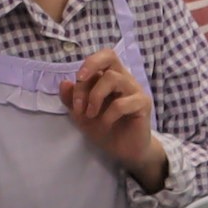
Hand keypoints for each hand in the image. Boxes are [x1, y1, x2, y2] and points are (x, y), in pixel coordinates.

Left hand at [61, 49, 164, 187]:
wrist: (123, 151)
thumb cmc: (104, 128)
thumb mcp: (81, 114)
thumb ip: (71, 99)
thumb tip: (64, 83)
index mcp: (111, 76)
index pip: (103, 56)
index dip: (89, 63)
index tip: (77, 80)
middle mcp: (124, 79)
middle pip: (110, 57)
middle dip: (90, 71)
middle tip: (80, 93)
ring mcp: (135, 90)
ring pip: (113, 78)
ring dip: (95, 97)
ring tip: (90, 115)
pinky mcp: (143, 104)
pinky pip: (122, 103)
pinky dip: (108, 115)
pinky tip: (105, 125)